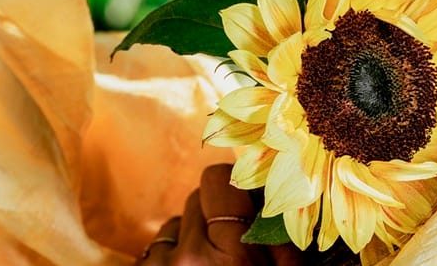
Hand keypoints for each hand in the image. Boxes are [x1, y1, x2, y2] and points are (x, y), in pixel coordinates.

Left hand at [136, 163, 305, 265]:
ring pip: (173, 225)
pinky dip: (169, 259)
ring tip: (207, 265)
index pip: (218, 179)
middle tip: (229, 241)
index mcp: (232, 254)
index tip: (243, 202)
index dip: (232, 187)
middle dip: (212, 214)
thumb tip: (277, 183)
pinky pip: (153, 250)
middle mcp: (187, 259)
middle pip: (195, 198)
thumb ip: (282, 231)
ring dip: (188, 238)